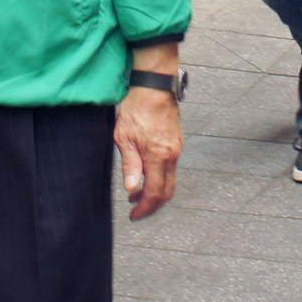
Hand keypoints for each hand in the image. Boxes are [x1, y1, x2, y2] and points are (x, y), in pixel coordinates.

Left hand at [114, 86, 181, 220]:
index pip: (155, 193)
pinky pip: (172, 167)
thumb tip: (132, 188)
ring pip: (171, 179)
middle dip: (153, 205)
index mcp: (158, 156)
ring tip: (137, 192)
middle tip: (137, 210)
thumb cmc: (136, 108)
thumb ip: (130, 165)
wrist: (154, 86)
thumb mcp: (124, 137)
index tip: (134, 215)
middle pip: (168, 191)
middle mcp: (172, 155)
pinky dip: (161, 178)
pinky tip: (147, 174)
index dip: (145, 208)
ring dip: (156, 191)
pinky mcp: (177, 142)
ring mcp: (177, 148)